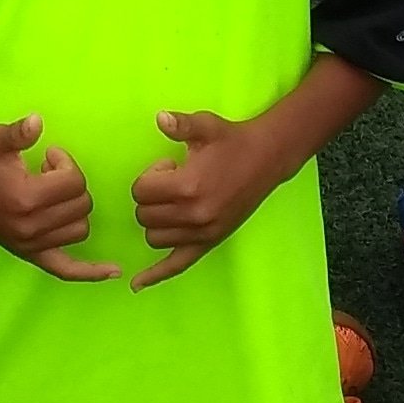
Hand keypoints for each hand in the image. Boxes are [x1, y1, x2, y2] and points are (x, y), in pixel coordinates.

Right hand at [0, 113, 115, 281]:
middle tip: (49, 171)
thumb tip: (37, 121)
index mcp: (25, 199)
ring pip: (80, 230)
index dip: (65, 163)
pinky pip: (66, 270)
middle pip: (81, 205)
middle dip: (71, 183)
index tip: (49, 155)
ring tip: (53, 194)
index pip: (73, 182)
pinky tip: (114, 271)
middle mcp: (30, 228)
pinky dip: (90, 272)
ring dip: (75, 210)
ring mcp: (31, 245)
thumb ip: (18, 132)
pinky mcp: (31, 255)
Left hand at [128, 108, 275, 288]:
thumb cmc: (231, 140)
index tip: (168, 166)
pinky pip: (177, 266)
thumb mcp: (205, 126)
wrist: (266, 158)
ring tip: (175, 201)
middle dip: (150, 197)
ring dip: (155, 220)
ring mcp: (202, 233)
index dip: (149, 177)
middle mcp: (193, 215)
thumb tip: (159, 118)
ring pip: (153, 238)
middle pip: (143, 215)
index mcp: (188, 187)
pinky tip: (136, 284)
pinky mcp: (210, 243)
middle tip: (173, 180)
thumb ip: (180, 125)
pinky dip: (156, 276)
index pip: (141, 191)